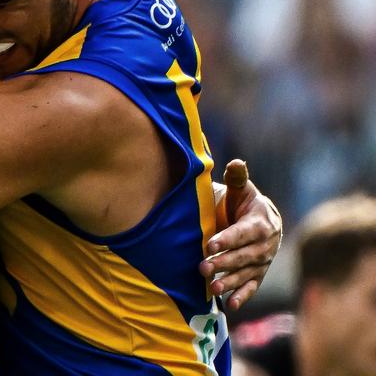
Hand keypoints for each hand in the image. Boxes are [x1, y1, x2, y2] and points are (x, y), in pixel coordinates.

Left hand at [199, 160, 282, 310]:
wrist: (261, 221)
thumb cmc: (244, 201)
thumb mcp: (241, 189)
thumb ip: (237, 178)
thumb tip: (236, 162)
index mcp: (261, 223)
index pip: (243, 233)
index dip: (227, 239)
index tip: (209, 245)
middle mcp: (265, 245)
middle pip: (244, 256)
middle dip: (224, 263)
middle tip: (203, 267)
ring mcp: (263, 262)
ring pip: (247, 273)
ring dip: (230, 282)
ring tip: (213, 289)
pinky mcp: (258, 273)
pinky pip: (252, 286)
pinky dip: (243, 296)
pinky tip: (231, 305)